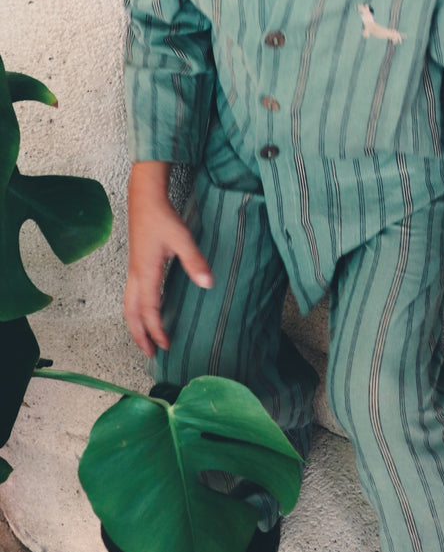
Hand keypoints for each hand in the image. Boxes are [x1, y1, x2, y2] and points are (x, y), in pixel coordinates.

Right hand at [123, 162, 212, 357]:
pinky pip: (131, 295)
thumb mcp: (182, 238)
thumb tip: (208, 284)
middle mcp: (135, 275)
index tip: (165, 345)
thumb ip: (194, 261)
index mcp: (146, 273)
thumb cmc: (162, 217)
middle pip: (130, 313)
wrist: (145, 198)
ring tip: (145, 339)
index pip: (148, 310)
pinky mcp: (136, 264)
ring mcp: (133, 270)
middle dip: (138, 335)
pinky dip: (135, 310)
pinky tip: (146, 310)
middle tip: (149, 354)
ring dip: (135, 324)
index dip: (156, 330)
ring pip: (128, 305)